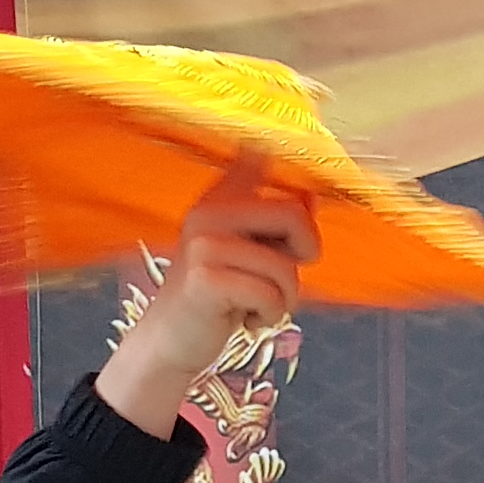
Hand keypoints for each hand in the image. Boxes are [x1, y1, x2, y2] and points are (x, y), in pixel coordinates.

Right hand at [98, 157, 320, 436]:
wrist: (171, 341)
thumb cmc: (220, 296)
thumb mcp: (249, 254)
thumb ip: (278, 227)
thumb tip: (312, 198)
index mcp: (220, 200)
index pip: (253, 157)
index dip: (271, 145)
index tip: (270, 141)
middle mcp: (209, 213)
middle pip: (294, 215)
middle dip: (305, 253)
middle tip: (282, 276)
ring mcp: (203, 245)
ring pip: (284, 269)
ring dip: (283, 298)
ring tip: (253, 304)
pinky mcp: (204, 279)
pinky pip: (270, 297)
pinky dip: (268, 317)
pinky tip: (243, 318)